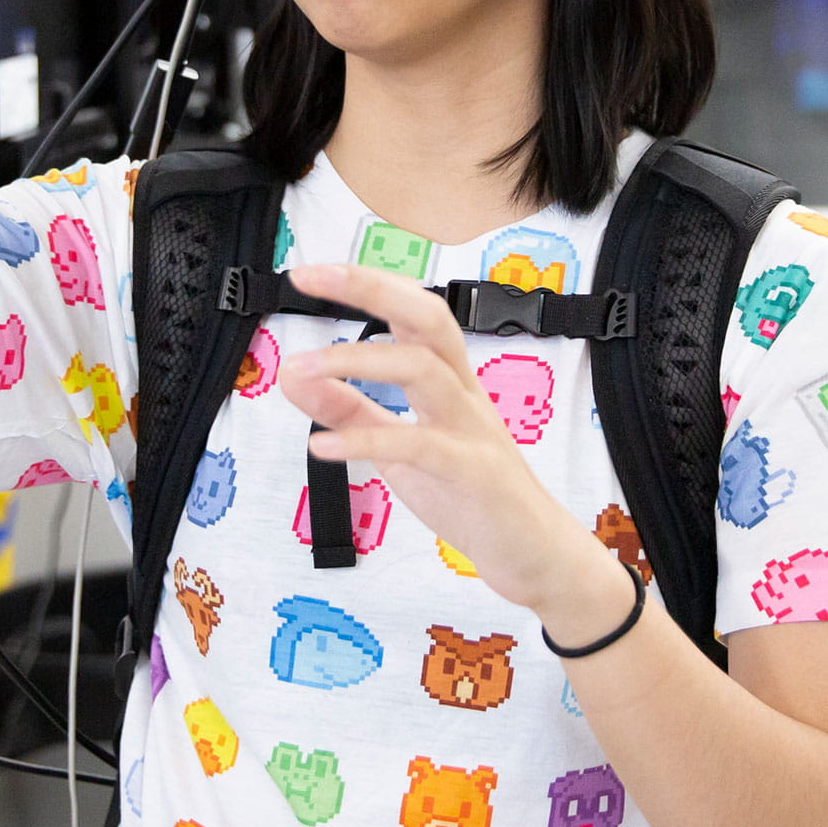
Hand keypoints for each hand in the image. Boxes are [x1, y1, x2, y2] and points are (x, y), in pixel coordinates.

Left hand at [277, 263, 624, 629]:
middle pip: (427, 318)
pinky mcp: (473, 472)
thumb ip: (348, 411)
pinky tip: (321, 447)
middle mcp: (463, 392)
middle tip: (311, 278)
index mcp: (448, 379)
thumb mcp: (397, 447)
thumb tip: (293, 374)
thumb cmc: (469, 493)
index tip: (309, 272)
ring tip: (302, 368)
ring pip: (423, 369)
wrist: (533, 554)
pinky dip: (364, 442)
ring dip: (356, 360)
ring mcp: (472, 429)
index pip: (412, 310)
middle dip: (369, 288)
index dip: (365, 283)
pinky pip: (418, 445)